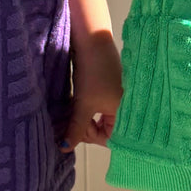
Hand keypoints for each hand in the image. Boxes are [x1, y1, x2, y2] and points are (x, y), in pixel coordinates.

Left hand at [63, 36, 121, 150]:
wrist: (93, 41)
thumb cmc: (93, 74)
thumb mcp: (82, 105)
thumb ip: (75, 129)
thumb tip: (64, 149)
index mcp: (126, 114)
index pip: (109, 139)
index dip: (90, 136)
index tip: (74, 128)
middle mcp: (126, 108)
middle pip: (105, 129)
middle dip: (86, 127)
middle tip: (70, 119)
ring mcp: (118, 98)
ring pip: (100, 118)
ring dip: (85, 117)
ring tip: (74, 109)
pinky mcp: (110, 89)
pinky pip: (100, 107)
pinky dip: (88, 107)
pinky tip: (78, 102)